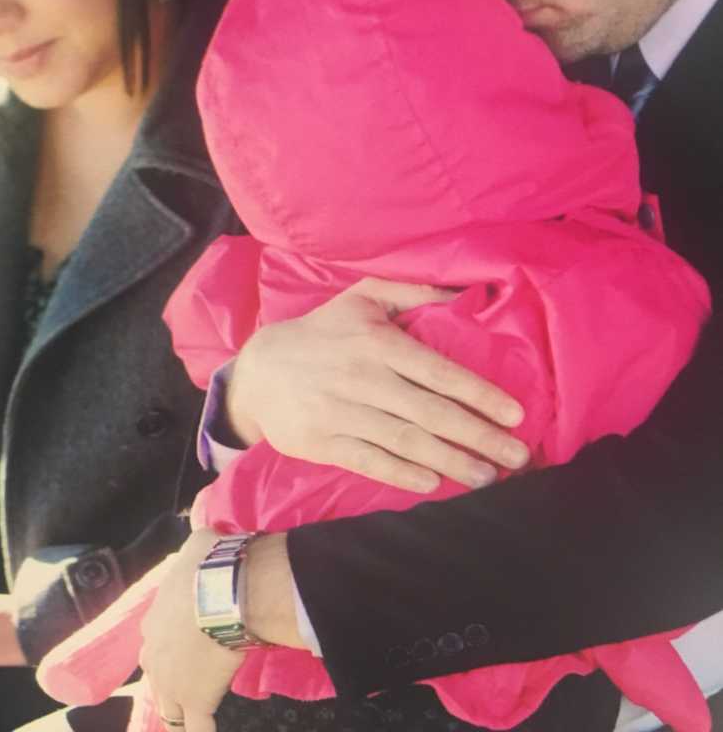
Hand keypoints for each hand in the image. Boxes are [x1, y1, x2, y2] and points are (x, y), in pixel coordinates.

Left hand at [139, 529, 241, 731]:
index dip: (170, 642)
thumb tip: (205, 544)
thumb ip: (196, 551)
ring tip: (186, 720)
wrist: (223, 590)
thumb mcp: (197, 545)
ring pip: (169, 708)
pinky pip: (195, 728)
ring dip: (177, 713)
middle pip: (157, 677)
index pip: (157, 638)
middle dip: (168, 682)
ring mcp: (172, 682)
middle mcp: (154, 655)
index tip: (186, 642)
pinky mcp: (196, 700)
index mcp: (153, 620)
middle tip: (184, 685)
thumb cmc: (209, 565)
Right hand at [227, 277, 528, 491]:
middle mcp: (364, 378)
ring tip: (487, 477)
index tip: (516, 415)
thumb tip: (463, 292)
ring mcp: (342, 412)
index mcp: (378, 343)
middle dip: (479, 436)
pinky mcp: (323, 442)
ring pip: (406, 441)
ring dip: (452, 462)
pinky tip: (434, 484)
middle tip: (517, 456)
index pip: (439, 372)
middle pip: (431, 412)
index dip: (480, 395)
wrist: (259, 371)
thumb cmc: (322, 333)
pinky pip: (370, 461)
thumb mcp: (362, 298)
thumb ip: (412, 291)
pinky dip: (403, 474)